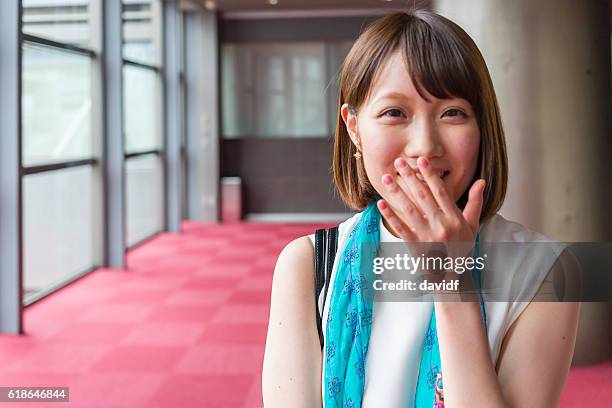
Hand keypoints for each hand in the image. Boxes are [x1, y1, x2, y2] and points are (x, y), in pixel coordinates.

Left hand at [377, 157, 484, 296]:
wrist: (452, 279)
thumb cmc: (462, 250)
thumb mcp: (472, 226)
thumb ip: (474, 202)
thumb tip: (481, 181)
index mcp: (455, 218)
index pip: (441, 191)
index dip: (430, 175)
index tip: (421, 160)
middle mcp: (442, 225)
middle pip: (423, 196)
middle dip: (410, 177)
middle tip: (399, 162)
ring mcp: (428, 236)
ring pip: (410, 210)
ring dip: (397, 192)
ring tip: (387, 178)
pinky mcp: (415, 247)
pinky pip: (401, 228)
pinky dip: (390, 216)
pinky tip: (381, 204)